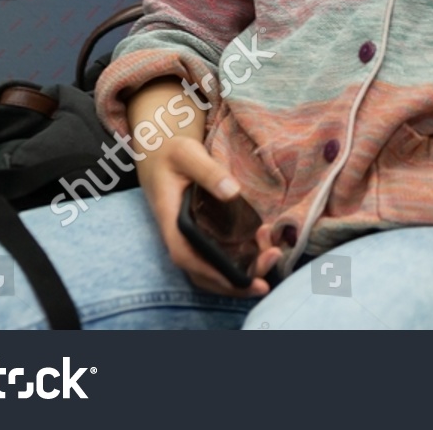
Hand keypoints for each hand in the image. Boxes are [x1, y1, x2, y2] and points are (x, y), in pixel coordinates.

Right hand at [137, 134, 282, 296]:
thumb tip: (233, 192)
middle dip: (235, 281)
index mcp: (169, 219)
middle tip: (269, 267)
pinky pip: (218, 255)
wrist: (160, 152)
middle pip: (202, 272)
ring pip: (212, 268)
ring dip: (242, 270)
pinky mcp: (201, 233)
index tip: (238, 278)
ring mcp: (190, 237)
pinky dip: (241, 257)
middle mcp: (179, 235)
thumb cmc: (171, 152)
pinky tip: (262, 241)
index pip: (184, 255)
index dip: (210, 272)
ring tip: (272, 254)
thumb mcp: (187, 154)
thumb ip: (209, 171)